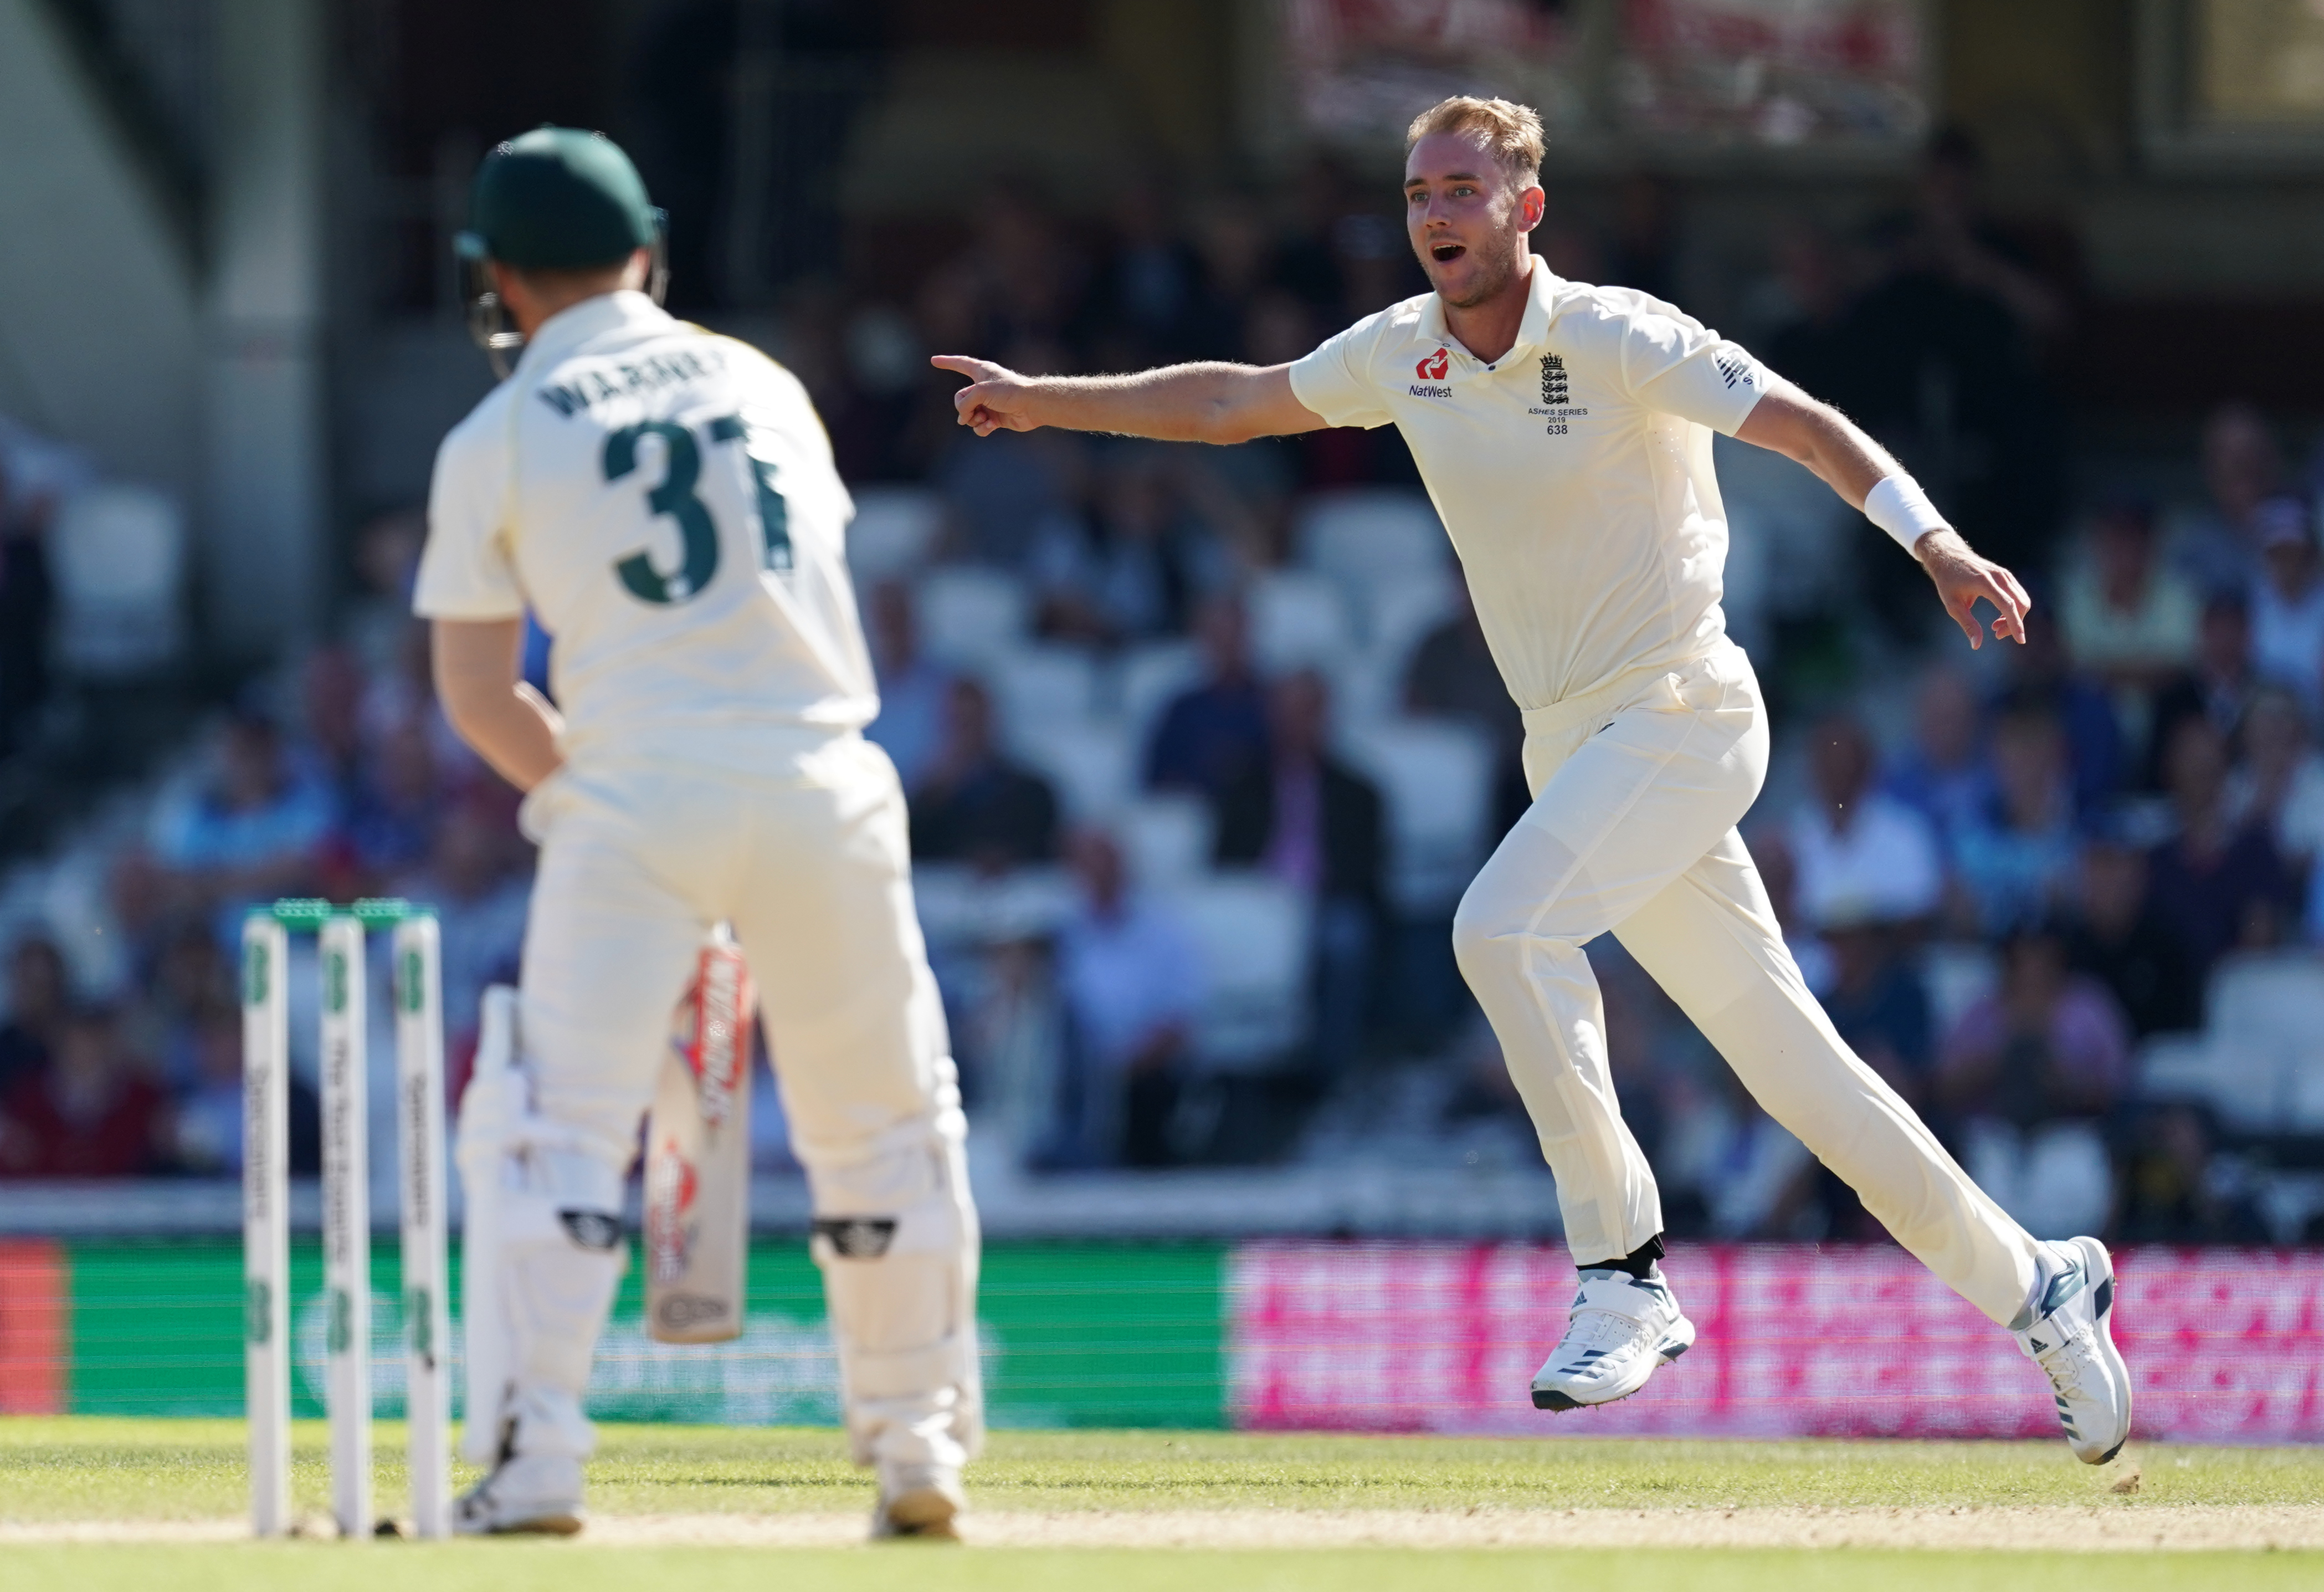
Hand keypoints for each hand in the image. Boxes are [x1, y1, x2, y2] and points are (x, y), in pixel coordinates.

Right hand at [931, 355, 1041, 436]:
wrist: (1032, 406)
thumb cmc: (1009, 392)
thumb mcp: (980, 391)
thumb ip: (965, 403)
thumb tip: (963, 419)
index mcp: (980, 371)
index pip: (960, 363)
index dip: (946, 362)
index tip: (934, 361)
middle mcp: (983, 386)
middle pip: (960, 399)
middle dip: (964, 408)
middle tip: (974, 411)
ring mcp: (988, 403)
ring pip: (968, 415)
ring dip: (974, 419)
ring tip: (986, 418)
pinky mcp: (995, 418)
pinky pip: (979, 426)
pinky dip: (982, 428)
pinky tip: (991, 426)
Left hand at [1915, 527, 2030, 648]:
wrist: (1948, 557)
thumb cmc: (1948, 581)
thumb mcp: (1953, 605)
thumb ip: (1967, 624)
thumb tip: (1976, 645)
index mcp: (1985, 582)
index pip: (2008, 606)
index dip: (2015, 624)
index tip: (2020, 641)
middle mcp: (1999, 576)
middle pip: (2020, 604)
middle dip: (2014, 623)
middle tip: (1996, 634)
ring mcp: (2004, 574)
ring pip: (2022, 600)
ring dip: (2014, 617)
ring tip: (1995, 627)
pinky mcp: (2006, 575)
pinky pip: (2018, 594)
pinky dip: (2014, 609)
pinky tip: (1999, 618)